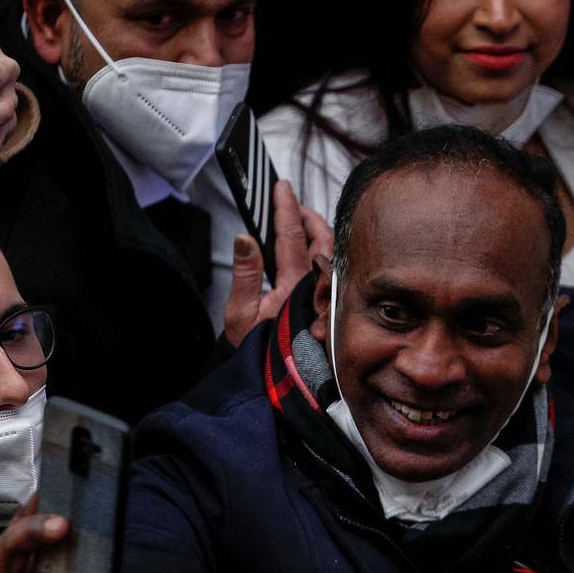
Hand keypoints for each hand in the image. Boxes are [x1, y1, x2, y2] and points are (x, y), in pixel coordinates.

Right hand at [222, 179, 334, 347]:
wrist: (275, 385)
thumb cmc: (258, 351)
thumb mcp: (240, 315)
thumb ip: (245, 273)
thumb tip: (244, 236)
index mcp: (293, 285)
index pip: (292, 236)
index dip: (286, 209)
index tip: (282, 187)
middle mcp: (315, 287)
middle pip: (321, 239)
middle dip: (308, 216)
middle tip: (293, 201)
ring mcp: (324, 295)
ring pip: (330, 253)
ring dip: (318, 231)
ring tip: (303, 218)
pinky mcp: (327, 305)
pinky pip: (332, 270)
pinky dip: (324, 251)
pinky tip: (316, 247)